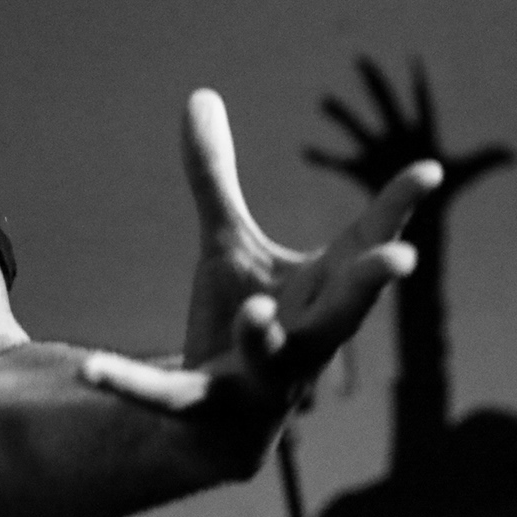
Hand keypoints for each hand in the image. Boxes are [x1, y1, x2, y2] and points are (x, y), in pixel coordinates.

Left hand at [81, 91, 437, 443]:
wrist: (216, 421)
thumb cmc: (243, 324)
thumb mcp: (227, 244)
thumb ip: (215, 178)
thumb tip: (201, 94)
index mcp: (321, 298)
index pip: (367, 249)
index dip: (396, 211)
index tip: (429, 169)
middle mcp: (305, 342)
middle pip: (344, 316)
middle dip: (369, 288)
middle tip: (399, 258)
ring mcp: (260, 381)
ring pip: (271, 361)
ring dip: (263, 336)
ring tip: (255, 309)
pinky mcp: (205, 409)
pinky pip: (165, 397)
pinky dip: (127, 382)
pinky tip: (87, 368)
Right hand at [305, 55, 514, 203]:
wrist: (419, 214)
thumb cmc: (444, 191)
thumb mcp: (464, 172)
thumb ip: (485, 159)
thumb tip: (516, 152)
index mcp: (421, 133)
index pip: (423, 104)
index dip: (421, 84)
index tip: (415, 59)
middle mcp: (396, 136)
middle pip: (386, 105)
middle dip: (375, 83)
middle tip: (361, 58)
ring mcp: (375, 151)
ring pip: (357, 129)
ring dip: (341, 116)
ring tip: (324, 101)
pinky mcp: (360, 170)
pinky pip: (338, 163)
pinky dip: (323, 158)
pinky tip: (306, 152)